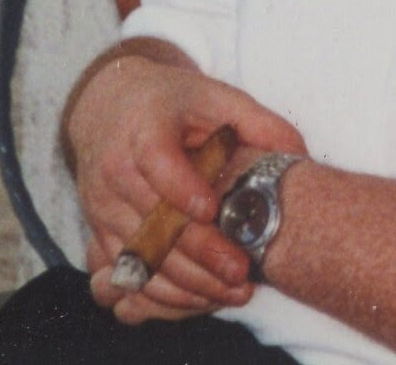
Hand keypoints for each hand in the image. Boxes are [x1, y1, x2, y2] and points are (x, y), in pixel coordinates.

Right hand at [68, 49, 305, 322]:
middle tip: (241, 270)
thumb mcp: (214, 97)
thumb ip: (257, 122)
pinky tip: (202, 297)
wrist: (109, 107)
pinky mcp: (99, 232)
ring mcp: (101, 205)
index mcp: (144, 129)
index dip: (181, 187)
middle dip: (200, 250)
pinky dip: (164, 292)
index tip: (212, 209)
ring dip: (186, 281)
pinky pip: (129, 272)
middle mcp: (114, 170)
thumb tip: (296, 154)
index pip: (156, 160)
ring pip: (141, 255)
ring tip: (231, 292)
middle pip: (153, 219)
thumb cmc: (172, 104)